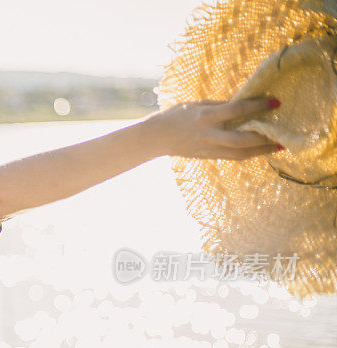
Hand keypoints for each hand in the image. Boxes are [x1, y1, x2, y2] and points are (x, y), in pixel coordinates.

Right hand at [146, 97, 280, 159]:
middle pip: (241, 139)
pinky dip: (249, 154)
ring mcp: (208, 148)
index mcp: (205, 116)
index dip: (257, 106)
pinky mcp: (208, 156)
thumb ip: (220, 104)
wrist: (156, 137)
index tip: (275, 102)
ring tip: (279, 146)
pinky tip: (261, 150)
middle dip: (264, 137)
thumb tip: (244, 101)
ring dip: (261, 151)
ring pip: (240, 153)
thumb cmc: (176, 116)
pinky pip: (233, 157)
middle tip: (281, 133)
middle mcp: (208, 134)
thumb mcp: (197, 104)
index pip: (236, 110)